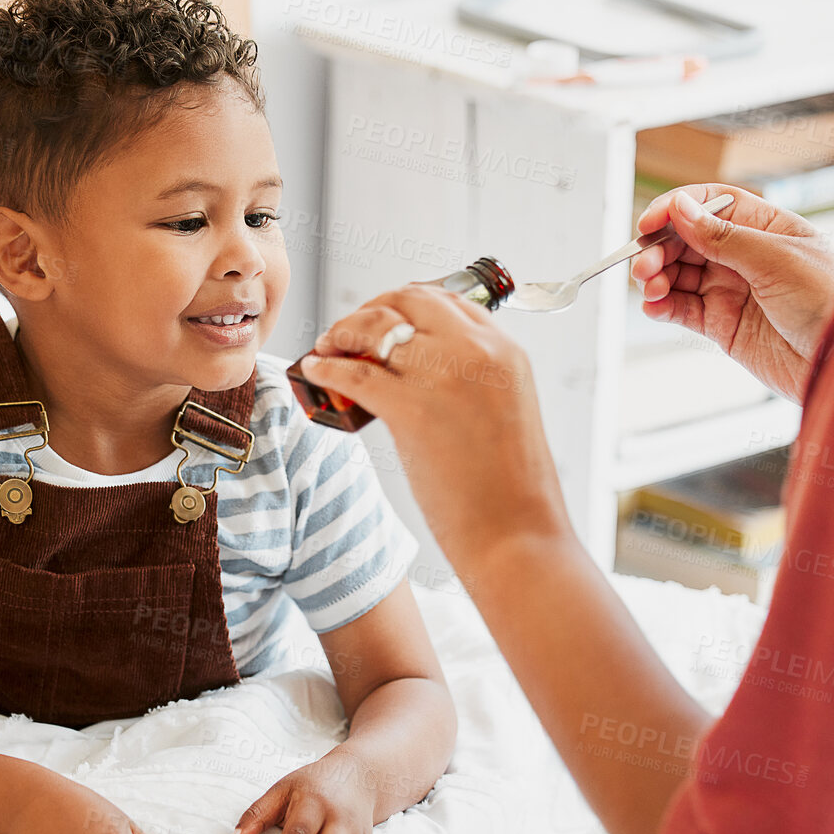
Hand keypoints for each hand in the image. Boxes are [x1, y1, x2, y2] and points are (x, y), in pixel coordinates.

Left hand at [301, 286, 567, 561]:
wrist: (517, 533)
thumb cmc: (511, 487)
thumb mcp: (506, 410)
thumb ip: (474, 380)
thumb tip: (425, 375)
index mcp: (504, 350)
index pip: (447, 300)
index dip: (406, 303)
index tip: (383, 317)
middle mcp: (477, 350)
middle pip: (409, 300)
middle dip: (371, 308)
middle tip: (349, 330)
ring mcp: (445, 375)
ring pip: (377, 327)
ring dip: (344, 331)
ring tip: (327, 347)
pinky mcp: (412, 408)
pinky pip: (355, 373)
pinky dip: (328, 367)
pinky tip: (316, 370)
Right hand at [630, 184, 833, 401]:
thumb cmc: (831, 300)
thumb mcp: (776, 259)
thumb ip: (723, 236)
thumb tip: (681, 207)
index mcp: (765, 226)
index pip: (710, 205)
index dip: (675, 209)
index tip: (649, 222)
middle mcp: (745, 255)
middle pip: (686, 240)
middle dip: (659, 248)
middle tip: (644, 265)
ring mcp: (732, 290)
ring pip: (679, 275)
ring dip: (657, 278)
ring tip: (651, 288)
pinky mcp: (723, 325)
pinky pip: (683, 310)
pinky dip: (663, 307)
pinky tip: (654, 307)